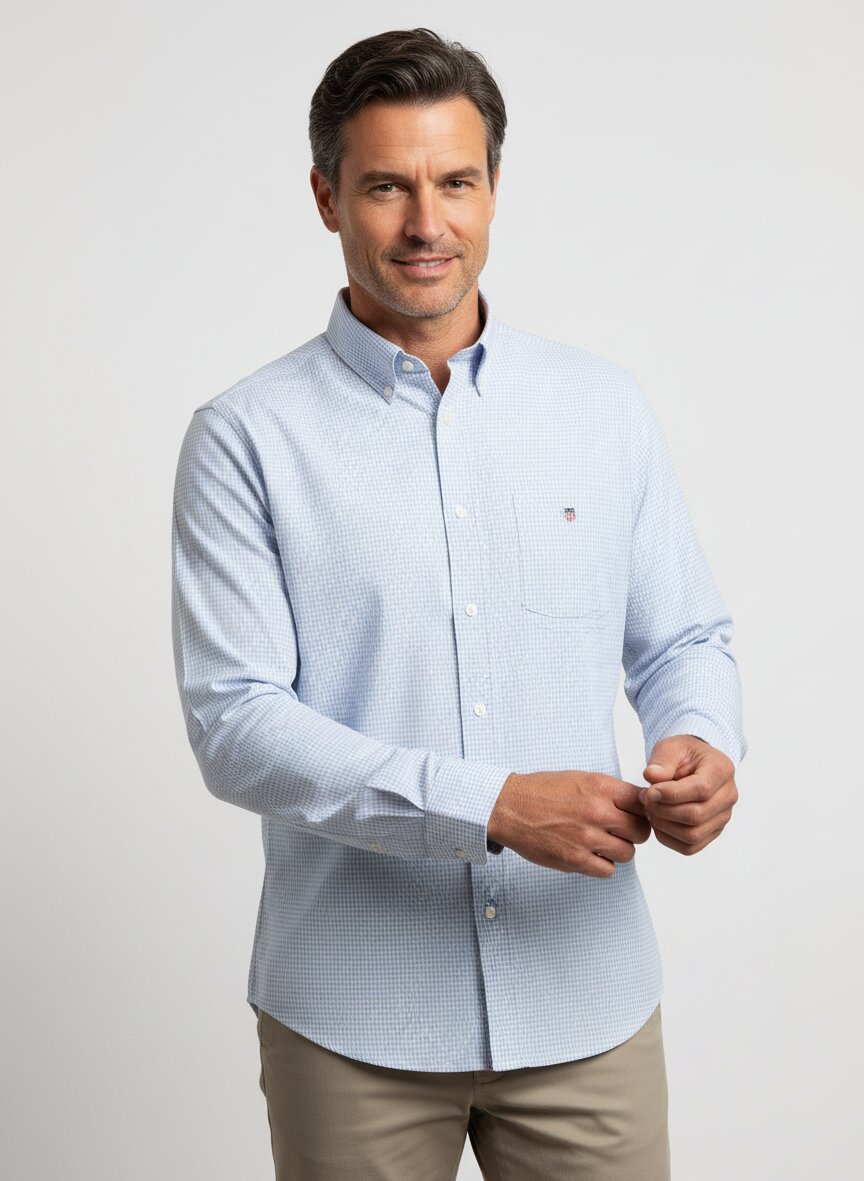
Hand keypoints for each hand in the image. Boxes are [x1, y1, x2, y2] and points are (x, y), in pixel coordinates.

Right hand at [487, 770, 651, 877]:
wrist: (508, 807)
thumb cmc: (542, 791)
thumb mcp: (580, 779)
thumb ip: (609, 792)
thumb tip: (638, 805)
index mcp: (600, 787)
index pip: (642, 803)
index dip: (641, 810)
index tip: (634, 814)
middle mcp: (597, 812)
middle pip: (641, 832)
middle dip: (633, 833)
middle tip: (619, 831)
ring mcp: (586, 838)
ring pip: (627, 853)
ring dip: (617, 850)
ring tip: (600, 842)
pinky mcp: (575, 860)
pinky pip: (607, 870)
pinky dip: (602, 864)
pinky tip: (589, 854)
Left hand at [641, 735, 738, 855]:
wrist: (693, 765)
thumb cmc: (683, 755)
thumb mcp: (671, 747)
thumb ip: (661, 760)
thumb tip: (651, 776)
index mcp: (722, 770)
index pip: (701, 789)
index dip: (670, 794)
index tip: (648, 791)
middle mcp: (728, 796)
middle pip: (696, 815)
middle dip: (663, 810)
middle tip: (645, 799)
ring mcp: (722, 817)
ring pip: (692, 835)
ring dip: (663, 825)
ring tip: (650, 809)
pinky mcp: (712, 832)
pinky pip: (689, 847)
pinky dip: (667, 838)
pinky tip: (657, 821)